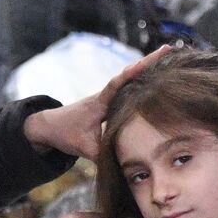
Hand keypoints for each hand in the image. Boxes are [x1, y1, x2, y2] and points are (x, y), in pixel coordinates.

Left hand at [22, 45, 174, 159]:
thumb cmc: (65, 134)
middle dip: (148, 61)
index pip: (117, 85)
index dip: (131, 74)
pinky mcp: (110, 101)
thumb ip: (103, 156)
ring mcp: (108, 97)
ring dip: (147, 66)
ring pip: (130, 78)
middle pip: (129, 74)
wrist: (50, 126)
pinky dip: (141, 78)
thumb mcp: (84, 148)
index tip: (145, 63)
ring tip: (167, 55)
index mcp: (99, 103)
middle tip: (168, 48)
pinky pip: (128, 86)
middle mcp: (105, 95)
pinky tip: (155, 76)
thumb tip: (124, 169)